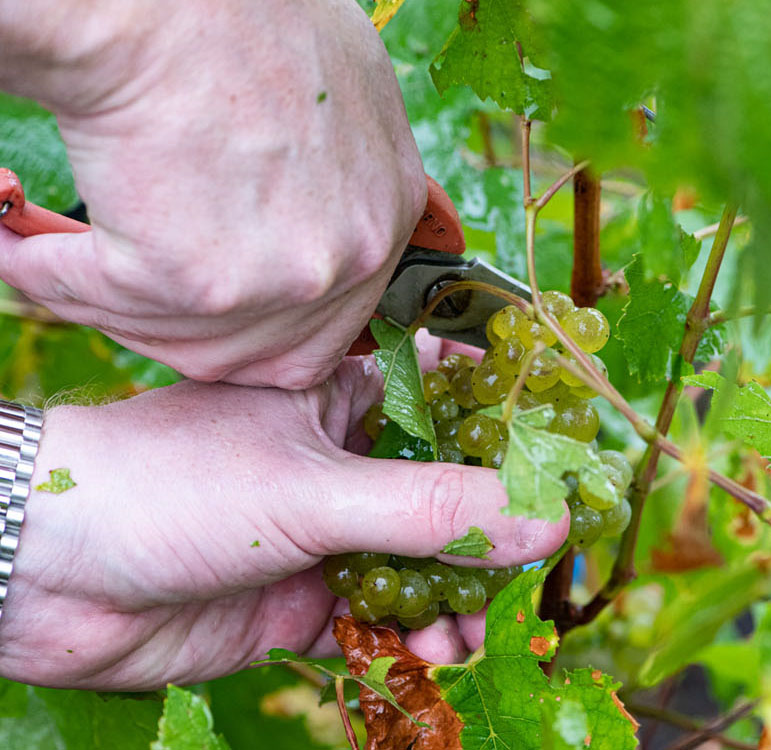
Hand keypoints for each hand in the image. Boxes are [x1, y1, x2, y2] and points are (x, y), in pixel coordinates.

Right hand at [0, 0, 424, 387]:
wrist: (159, 0)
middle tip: (139, 296)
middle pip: (266, 355)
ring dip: (119, 308)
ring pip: (186, 342)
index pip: (333, 326)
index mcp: (383, 220)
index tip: (215, 310)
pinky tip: (25, 246)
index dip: (265, 325)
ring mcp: (280, 277)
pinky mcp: (200, 281)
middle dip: (196, 333)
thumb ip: (345, 182)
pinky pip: (112, 306)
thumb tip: (321, 229)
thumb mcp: (342, 95)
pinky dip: (57, 279)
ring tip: (66, 261)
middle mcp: (347, 260)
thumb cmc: (242, 22)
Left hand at [0, 342, 567, 689]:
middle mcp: (344, 460)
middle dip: (493, 531)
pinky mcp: (305, 596)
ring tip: (472, 631)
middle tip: (536, 569)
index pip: (450, 395)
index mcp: (342, 397)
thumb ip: (430, 511)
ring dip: (457, 596)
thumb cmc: (172, 488)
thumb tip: (548, 522)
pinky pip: (382, 617)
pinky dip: (413, 636)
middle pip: (448, 489)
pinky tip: (429, 653)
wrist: (49, 574)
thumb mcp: (312, 490)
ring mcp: (327, 530)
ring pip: (422, 561)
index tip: (569, 459)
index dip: (512, 424)